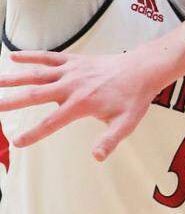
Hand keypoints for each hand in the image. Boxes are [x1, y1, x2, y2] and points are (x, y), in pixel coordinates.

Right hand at [0, 46, 165, 159]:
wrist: (142, 69)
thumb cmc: (134, 99)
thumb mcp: (126, 124)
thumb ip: (109, 141)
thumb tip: (96, 157)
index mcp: (81, 104)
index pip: (51, 122)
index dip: (33, 134)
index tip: (16, 142)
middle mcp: (70, 86)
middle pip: (34, 95)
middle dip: (11, 102)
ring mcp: (70, 71)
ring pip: (36, 74)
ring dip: (13, 78)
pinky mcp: (73, 60)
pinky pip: (48, 57)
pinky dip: (30, 56)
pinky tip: (13, 57)